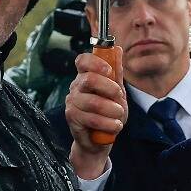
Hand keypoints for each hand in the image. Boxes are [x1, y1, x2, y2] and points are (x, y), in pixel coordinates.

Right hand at [64, 51, 126, 180]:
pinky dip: (109, 123)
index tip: (109, 70)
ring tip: (119, 116)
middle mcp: (76, 87)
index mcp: (86, 76)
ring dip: (112, 110)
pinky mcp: (71, 118)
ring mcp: (72, 102)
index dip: (95, 62)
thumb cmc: (108, 114)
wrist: (99, 141)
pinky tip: (115, 126)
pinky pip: (92, 119)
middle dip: (109, 88)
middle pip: (89, 79)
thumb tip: (117, 50)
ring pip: (93, 102)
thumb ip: (116, 74)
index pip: (82, 60)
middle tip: (119, 97)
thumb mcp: (117, 93)